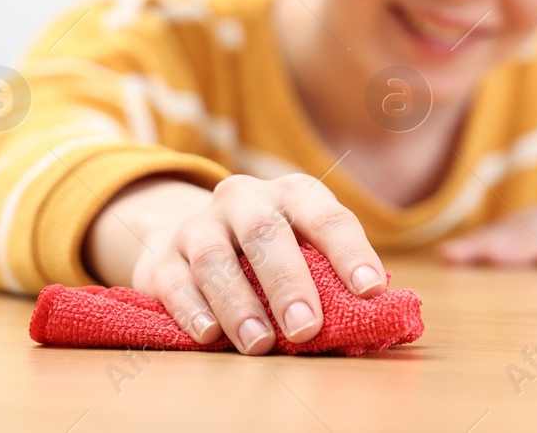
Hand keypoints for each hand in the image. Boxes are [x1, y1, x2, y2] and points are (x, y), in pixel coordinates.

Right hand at [83, 173, 387, 354]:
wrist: (187, 232)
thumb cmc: (267, 250)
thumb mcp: (301, 244)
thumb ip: (328, 272)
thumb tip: (373, 312)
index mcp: (293, 194)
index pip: (328, 218)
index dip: (351, 253)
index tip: (370, 290)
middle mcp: (245, 199)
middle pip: (267, 233)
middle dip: (289, 283)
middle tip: (307, 327)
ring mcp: (200, 225)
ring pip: (216, 259)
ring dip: (239, 304)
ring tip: (259, 343)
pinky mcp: (163, 257)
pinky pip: (176, 282)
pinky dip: (193, 310)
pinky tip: (210, 335)